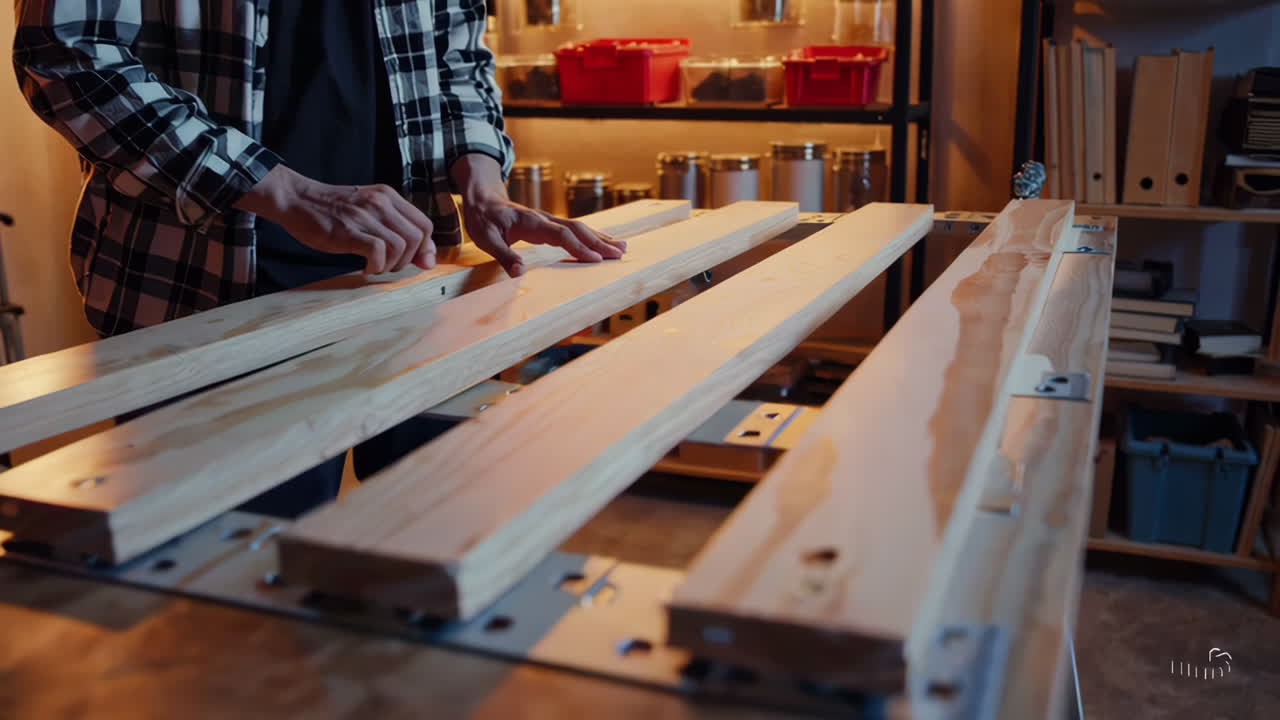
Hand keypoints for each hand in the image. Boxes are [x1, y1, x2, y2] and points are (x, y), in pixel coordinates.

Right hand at [234, 164, 435, 273]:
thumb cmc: (333, 211)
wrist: (296, 200)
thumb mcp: (369, 211)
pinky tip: (366, 268)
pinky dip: (376, 266)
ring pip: (400, 246)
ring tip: (376, 266)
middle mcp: (380, 203)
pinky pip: (378, 251)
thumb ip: (396, 229)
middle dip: (409, 259)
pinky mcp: (348, 230)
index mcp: (388, 196)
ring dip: (391, 265)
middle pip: (417, 237)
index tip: (416, 262)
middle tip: (390, 265)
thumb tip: (427, 260)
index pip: (424, 224)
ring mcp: (364, 216)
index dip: (425, 248)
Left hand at [462, 195, 625, 277]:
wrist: (481, 199)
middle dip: (599, 242)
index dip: (579, 247)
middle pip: (577, 229)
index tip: (596, 259)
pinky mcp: (548, 224)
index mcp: (532, 222)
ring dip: (600, 238)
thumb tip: (519, 273)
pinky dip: (591, 236)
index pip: (561, 235)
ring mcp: (548, 220)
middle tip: (621, 253)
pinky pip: (574, 230)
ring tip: (622, 247)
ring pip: (579, 228)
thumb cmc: (483, 219)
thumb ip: (503, 255)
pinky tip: (603, 242)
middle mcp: (544, 219)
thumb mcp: (486, 239)